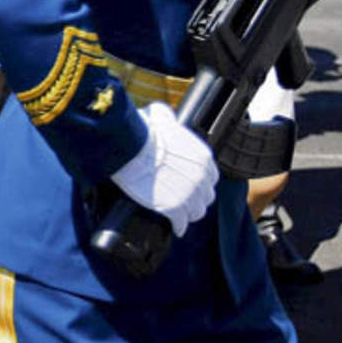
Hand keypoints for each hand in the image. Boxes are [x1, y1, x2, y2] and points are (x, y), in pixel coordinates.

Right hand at [110, 101, 218, 237]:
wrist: (130, 149)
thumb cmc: (142, 131)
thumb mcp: (160, 116)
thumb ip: (168, 118)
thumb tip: (163, 114)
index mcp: (202, 158)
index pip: (211, 177)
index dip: (201, 182)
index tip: (192, 184)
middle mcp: (201, 178)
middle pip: (206, 197)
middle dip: (196, 199)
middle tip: (184, 200)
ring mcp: (189, 195)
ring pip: (196, 212)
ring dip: (188, 214)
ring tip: (180, 215)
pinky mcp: (174, 209)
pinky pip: (181, 223)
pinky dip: (178, 226)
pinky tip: (175, 227)